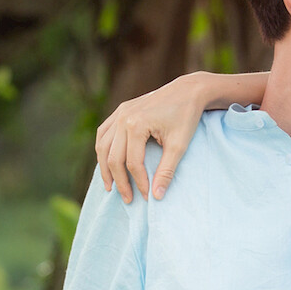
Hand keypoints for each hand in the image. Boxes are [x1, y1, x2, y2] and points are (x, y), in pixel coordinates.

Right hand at [94, 74, 205, 203]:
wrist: (188, 90)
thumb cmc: (186, 116)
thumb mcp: (179, 145)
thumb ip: (166, 171)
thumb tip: (157, 196)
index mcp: (136, 125)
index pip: (132, 163)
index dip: (139, 183)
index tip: (148, 197)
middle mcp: (123, 118)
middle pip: (113, 158)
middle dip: (120, 182)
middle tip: (128, 199)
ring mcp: (119, 112)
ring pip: (102, 146)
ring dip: (105, 168)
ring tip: (110, 186)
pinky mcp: (120, 110)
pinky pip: (104, 133)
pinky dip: (103, 149)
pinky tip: (106, 163)